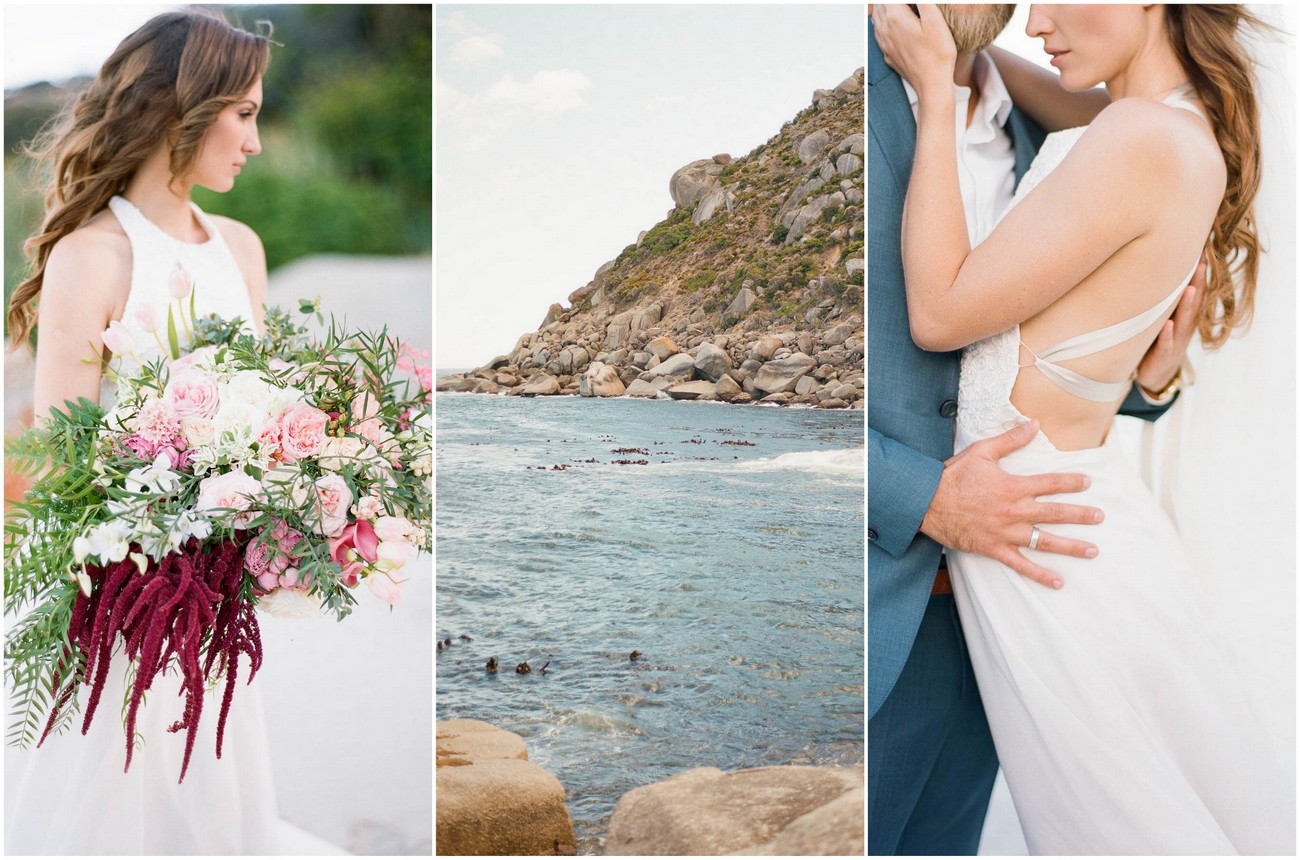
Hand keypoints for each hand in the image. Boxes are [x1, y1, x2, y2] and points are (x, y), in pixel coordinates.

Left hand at [871, 4, 956, 96]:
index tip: (911, 2)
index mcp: (896, 17)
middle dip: (885, 0)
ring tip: (888, 4)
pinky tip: (886, 20)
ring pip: (875, 17)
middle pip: (879, 4)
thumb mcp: (935, 21)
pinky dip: (880, 21)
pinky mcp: (887, 54)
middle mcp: (885, 29)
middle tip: (902, 3)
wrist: (931, 85)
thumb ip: (923, 2)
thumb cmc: (938, 54)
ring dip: (881, 6)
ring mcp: (884, 43)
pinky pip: (877, 32)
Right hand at [920, 420, 1102, 589]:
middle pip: (1055, 514)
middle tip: (1100, 517)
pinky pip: (1021, 564)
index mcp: (1013, 486)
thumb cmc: (952, 476)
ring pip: (1045, 541)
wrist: (926, 502)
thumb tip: (1034, 424)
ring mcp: (1006, 532)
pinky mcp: (994, 549)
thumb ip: (1011, 439)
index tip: (1087, 482)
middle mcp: (1014, 511)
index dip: (1071, 482)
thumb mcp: (981, 452)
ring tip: (1092, 551)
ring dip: (1071, 547)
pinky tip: (1058, 582)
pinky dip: (1039, 574)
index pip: (1050, 483)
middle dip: (1081, 515)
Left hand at [1136, 248, 1204, 394]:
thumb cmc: (1159, 341)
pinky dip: (1168, 335)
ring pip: (1184, 321)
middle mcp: (1185, 326)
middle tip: (1202, 261)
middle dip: (1198, 282)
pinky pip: (1167, 344)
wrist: (1156, 375)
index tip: (1202, 250)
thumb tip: (1156, 270)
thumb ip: (1165, 299)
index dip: (1199, 273)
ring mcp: (1177, 340)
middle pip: (1194, 301)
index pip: (1195, 290)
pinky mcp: (1164, 355)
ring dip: (1187, 305)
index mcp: (1185, 315)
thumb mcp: (1163, 318)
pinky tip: (1169, 325)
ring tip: (1189, 289)